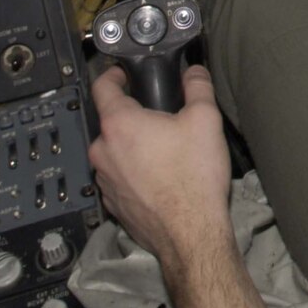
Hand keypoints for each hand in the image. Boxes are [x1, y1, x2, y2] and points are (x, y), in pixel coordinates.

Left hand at [87, 63, 232, 263]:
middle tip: (162, 120)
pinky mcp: (113, 204)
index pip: (102, 86)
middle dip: (134, 117)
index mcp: (119, 125)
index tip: (123, 73)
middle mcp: (103, 151)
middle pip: (112, 122)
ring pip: (115, 152)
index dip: (114, 74)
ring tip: (165, 154)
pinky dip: (135, 174)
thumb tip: (194, 73)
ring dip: (133, 148)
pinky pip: (120, 179)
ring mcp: (105, 181)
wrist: (191, 233)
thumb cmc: (194, 179)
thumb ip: (198, 87)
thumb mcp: (205, 120)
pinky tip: (161, 179)